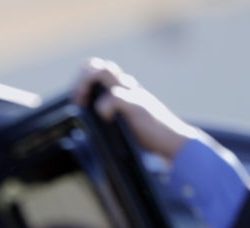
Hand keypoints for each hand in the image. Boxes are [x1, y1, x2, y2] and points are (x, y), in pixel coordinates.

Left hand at [71, 57, 199, 160]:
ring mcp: (132, 93)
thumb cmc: (145, 134)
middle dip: (80, 80)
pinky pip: (113, 97)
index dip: (81, 79)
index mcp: (121, 87)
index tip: (77, 101)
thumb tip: (83, 121)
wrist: (171, 140)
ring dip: (87, 84)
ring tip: (84, 104)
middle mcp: (126, 85)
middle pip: (95, 65)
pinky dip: (104, 108)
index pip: (95, 68)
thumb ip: (105, 114)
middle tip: (78, 101)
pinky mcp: (137, 105)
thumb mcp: (120, 120)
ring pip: (104, 71)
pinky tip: (108, 119)